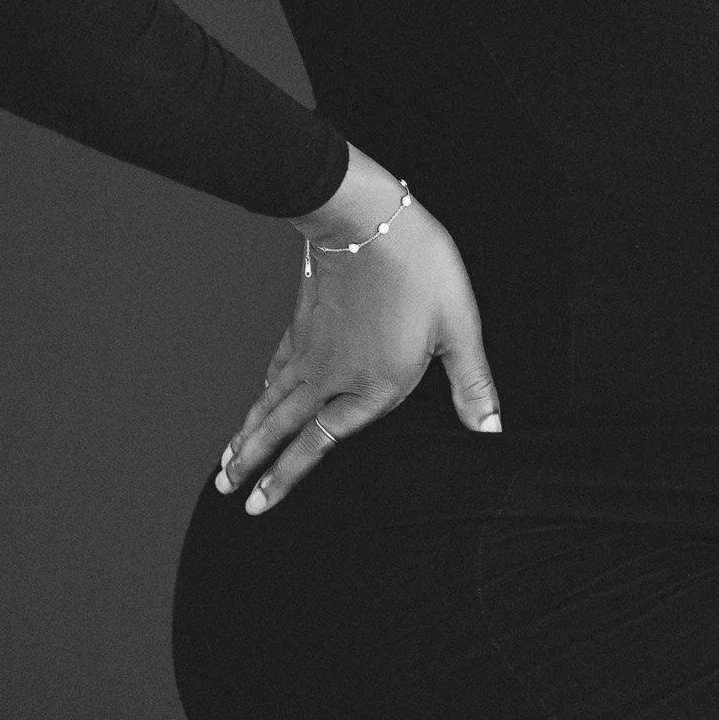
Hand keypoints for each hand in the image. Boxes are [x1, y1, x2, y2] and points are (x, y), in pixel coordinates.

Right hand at [215, 148, 500, 512]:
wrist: (368, 217)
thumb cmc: (418, 267)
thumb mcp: (458, 326)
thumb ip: (471, 384)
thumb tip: (491, 427)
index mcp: (374, 385)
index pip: (321, 443)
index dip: (289, 475)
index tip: (263, 502)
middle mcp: (333, 375)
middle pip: (283, 428)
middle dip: (253, 464)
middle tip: (227, 491)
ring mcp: (312, 348)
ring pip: (272, 400)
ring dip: (248, 432)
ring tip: (227, 460)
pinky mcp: (304, 321)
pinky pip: (276, 367)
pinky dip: (262, 390)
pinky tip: (259, 397)